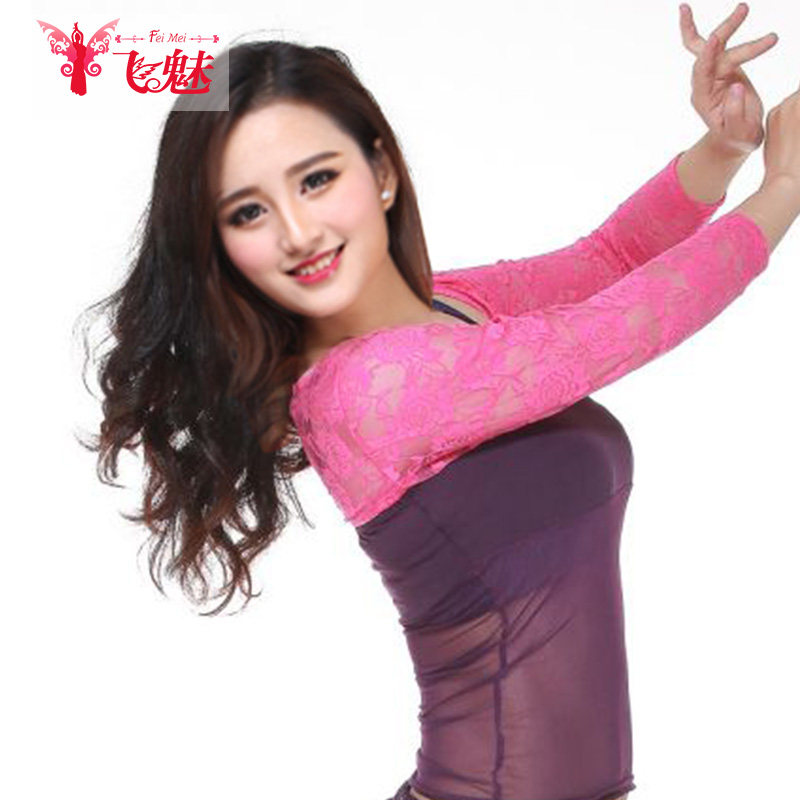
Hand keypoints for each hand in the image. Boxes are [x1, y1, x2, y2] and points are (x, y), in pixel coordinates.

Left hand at [680, 2, 777, 157]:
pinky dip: (715, 30)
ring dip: (729, 25)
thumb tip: (736, 87)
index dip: (707, 58)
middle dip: (725, 34)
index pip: (702, 75)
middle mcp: (703, 83)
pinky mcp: (723, 66)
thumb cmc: (738, 137)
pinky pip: (715, 45)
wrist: (736, 137)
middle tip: (743, 10)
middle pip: (710, 55)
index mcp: (702, 99)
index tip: (713, 41)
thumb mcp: (740, 133)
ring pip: (716, 45)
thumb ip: (736, 113)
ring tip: (744, 7)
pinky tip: (696, 13)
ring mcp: (712, 73)